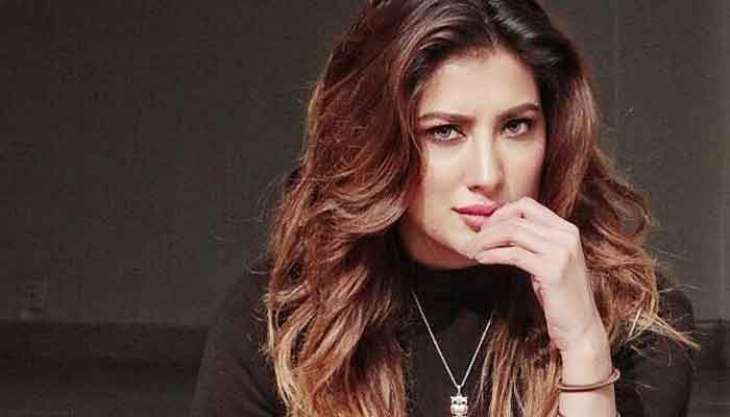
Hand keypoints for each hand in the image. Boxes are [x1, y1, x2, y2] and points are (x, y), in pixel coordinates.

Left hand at [462, 197, 607, 355]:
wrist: (580, 327)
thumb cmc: (560, 297)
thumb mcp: (549, 261)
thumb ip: (533, 242)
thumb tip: (500, 228)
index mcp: (566, 229)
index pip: (527, 205)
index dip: (501, 214)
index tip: (485, 228)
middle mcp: (566, 235)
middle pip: (516, 217)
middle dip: (488, 227)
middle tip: (473, 241)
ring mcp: (561, 252)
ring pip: (512, 232)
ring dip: (486, 240)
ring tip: (472, 251)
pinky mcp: (552, 270)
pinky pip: (513, 254)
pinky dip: (492, 254)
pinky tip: (482, 260)